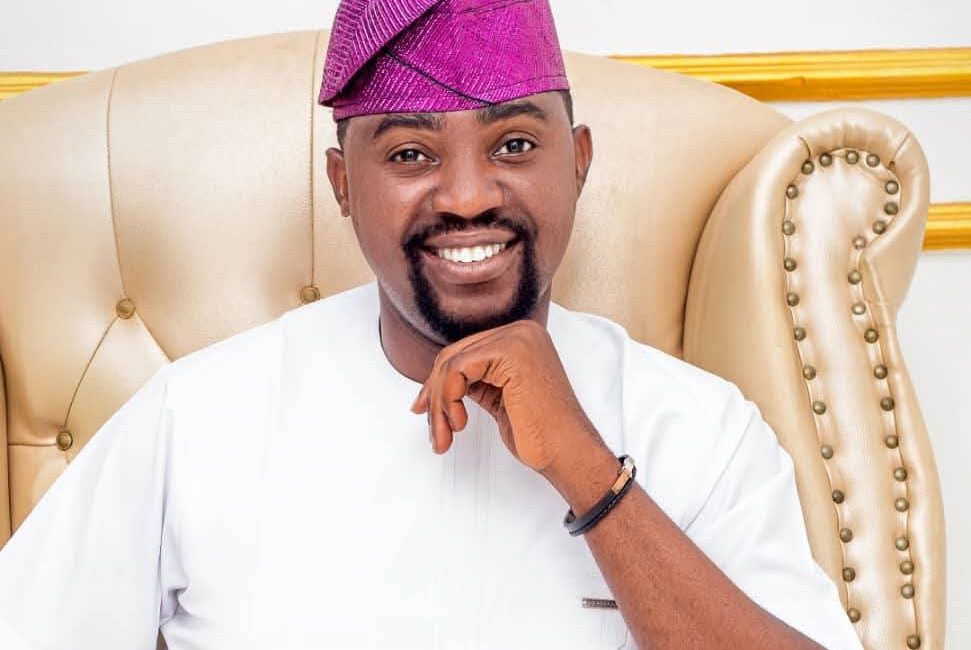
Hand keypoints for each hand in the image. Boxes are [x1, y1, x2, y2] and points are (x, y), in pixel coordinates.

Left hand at [410, 319, 604, 472]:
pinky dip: (448, 400)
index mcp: (521, 338)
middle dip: (434, 395)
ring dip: (439, 404)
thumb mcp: (500, 397)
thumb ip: (476, 380)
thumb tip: (435, 381)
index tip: (425, 411)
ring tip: (445, 436)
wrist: (568, 454)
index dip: (438, 383)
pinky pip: (458, 370)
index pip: (464, 352)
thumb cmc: (541, 435)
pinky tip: (460, 424)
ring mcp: (517, 338)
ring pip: (451, 363)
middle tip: (434, 430)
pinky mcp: (511, 353)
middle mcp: (521, 331)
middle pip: (454, 354)